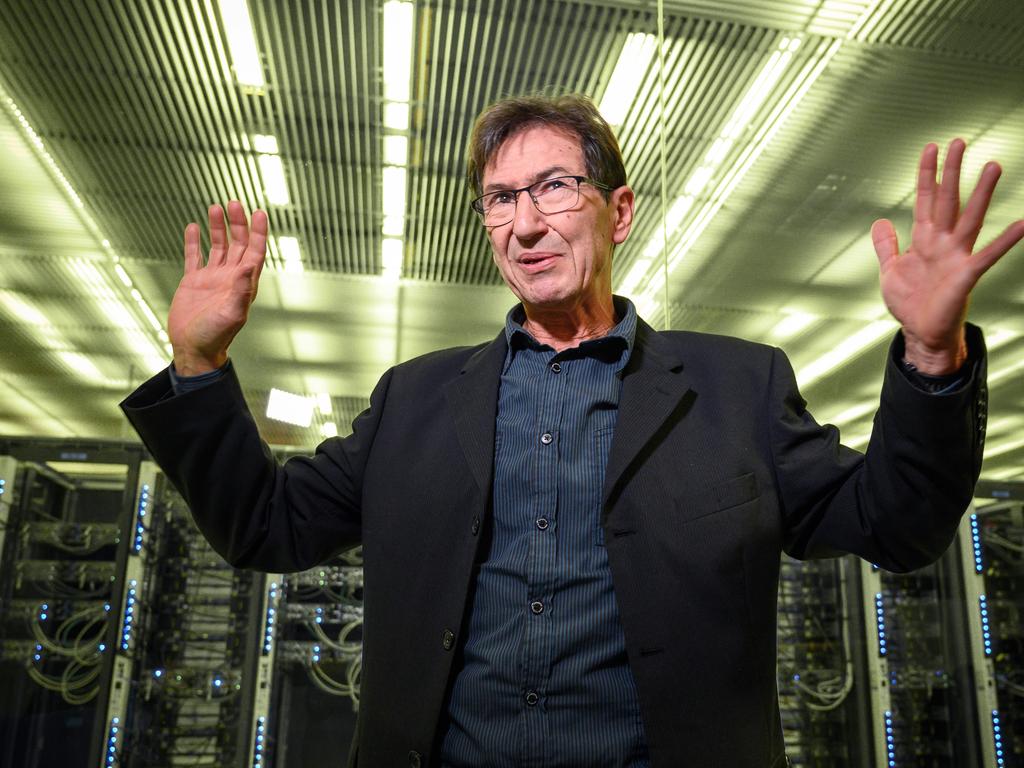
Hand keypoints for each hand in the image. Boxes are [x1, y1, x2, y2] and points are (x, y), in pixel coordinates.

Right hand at [168, 201, 267, 375]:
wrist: (193, 349)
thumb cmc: (215, 337)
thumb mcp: (232, 314)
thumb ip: (242, 289)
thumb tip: (251, 264)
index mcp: (243, 284)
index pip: (254, 251)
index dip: (258, 232)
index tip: (259, 212)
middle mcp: (230, 278)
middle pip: (238, 244)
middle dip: (238, 223)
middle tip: (234, 203)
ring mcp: (211, 278)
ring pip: (218, 246)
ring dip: (218, 227)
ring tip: (215, 208)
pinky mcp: (193, 282)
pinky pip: (195, 256)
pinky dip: (194, 241)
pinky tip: (193, 227)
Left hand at [871, 139, 1023, 373]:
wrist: (919, 332)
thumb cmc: (909, 302)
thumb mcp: (890, 270)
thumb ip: (886, 245)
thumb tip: (880, 221)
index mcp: (924, 239)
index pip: (926, 199)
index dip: (928, 174)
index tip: (931, 148)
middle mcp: (943, 242)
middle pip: (948, 200)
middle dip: (953, 171)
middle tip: (959, 142)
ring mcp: (956, 256)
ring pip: (971, 218)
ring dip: (981, 193)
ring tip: (993, 166)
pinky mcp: (966, 275)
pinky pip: (988, 255)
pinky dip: (1006, 240)